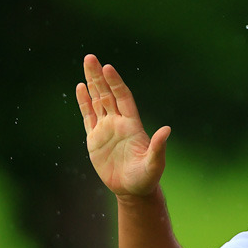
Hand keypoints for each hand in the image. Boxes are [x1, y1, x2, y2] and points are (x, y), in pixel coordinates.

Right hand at [75, 55, 170, 197]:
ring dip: (91, 83)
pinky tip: (80, 87)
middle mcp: (119, 122)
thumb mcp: (154, 164)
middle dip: (99, 76)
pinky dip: (84, 102)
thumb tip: (167, 130)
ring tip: (86, 63)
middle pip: (107, 94)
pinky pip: (88, 116)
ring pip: (97, 100)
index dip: (115, 83)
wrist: (133, 190)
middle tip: (90, 57)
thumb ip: (158, 148)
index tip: (108, 68)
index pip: (122, 98)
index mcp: (132, 125)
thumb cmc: (146, 178)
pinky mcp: (95, 139)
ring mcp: (106, 129)